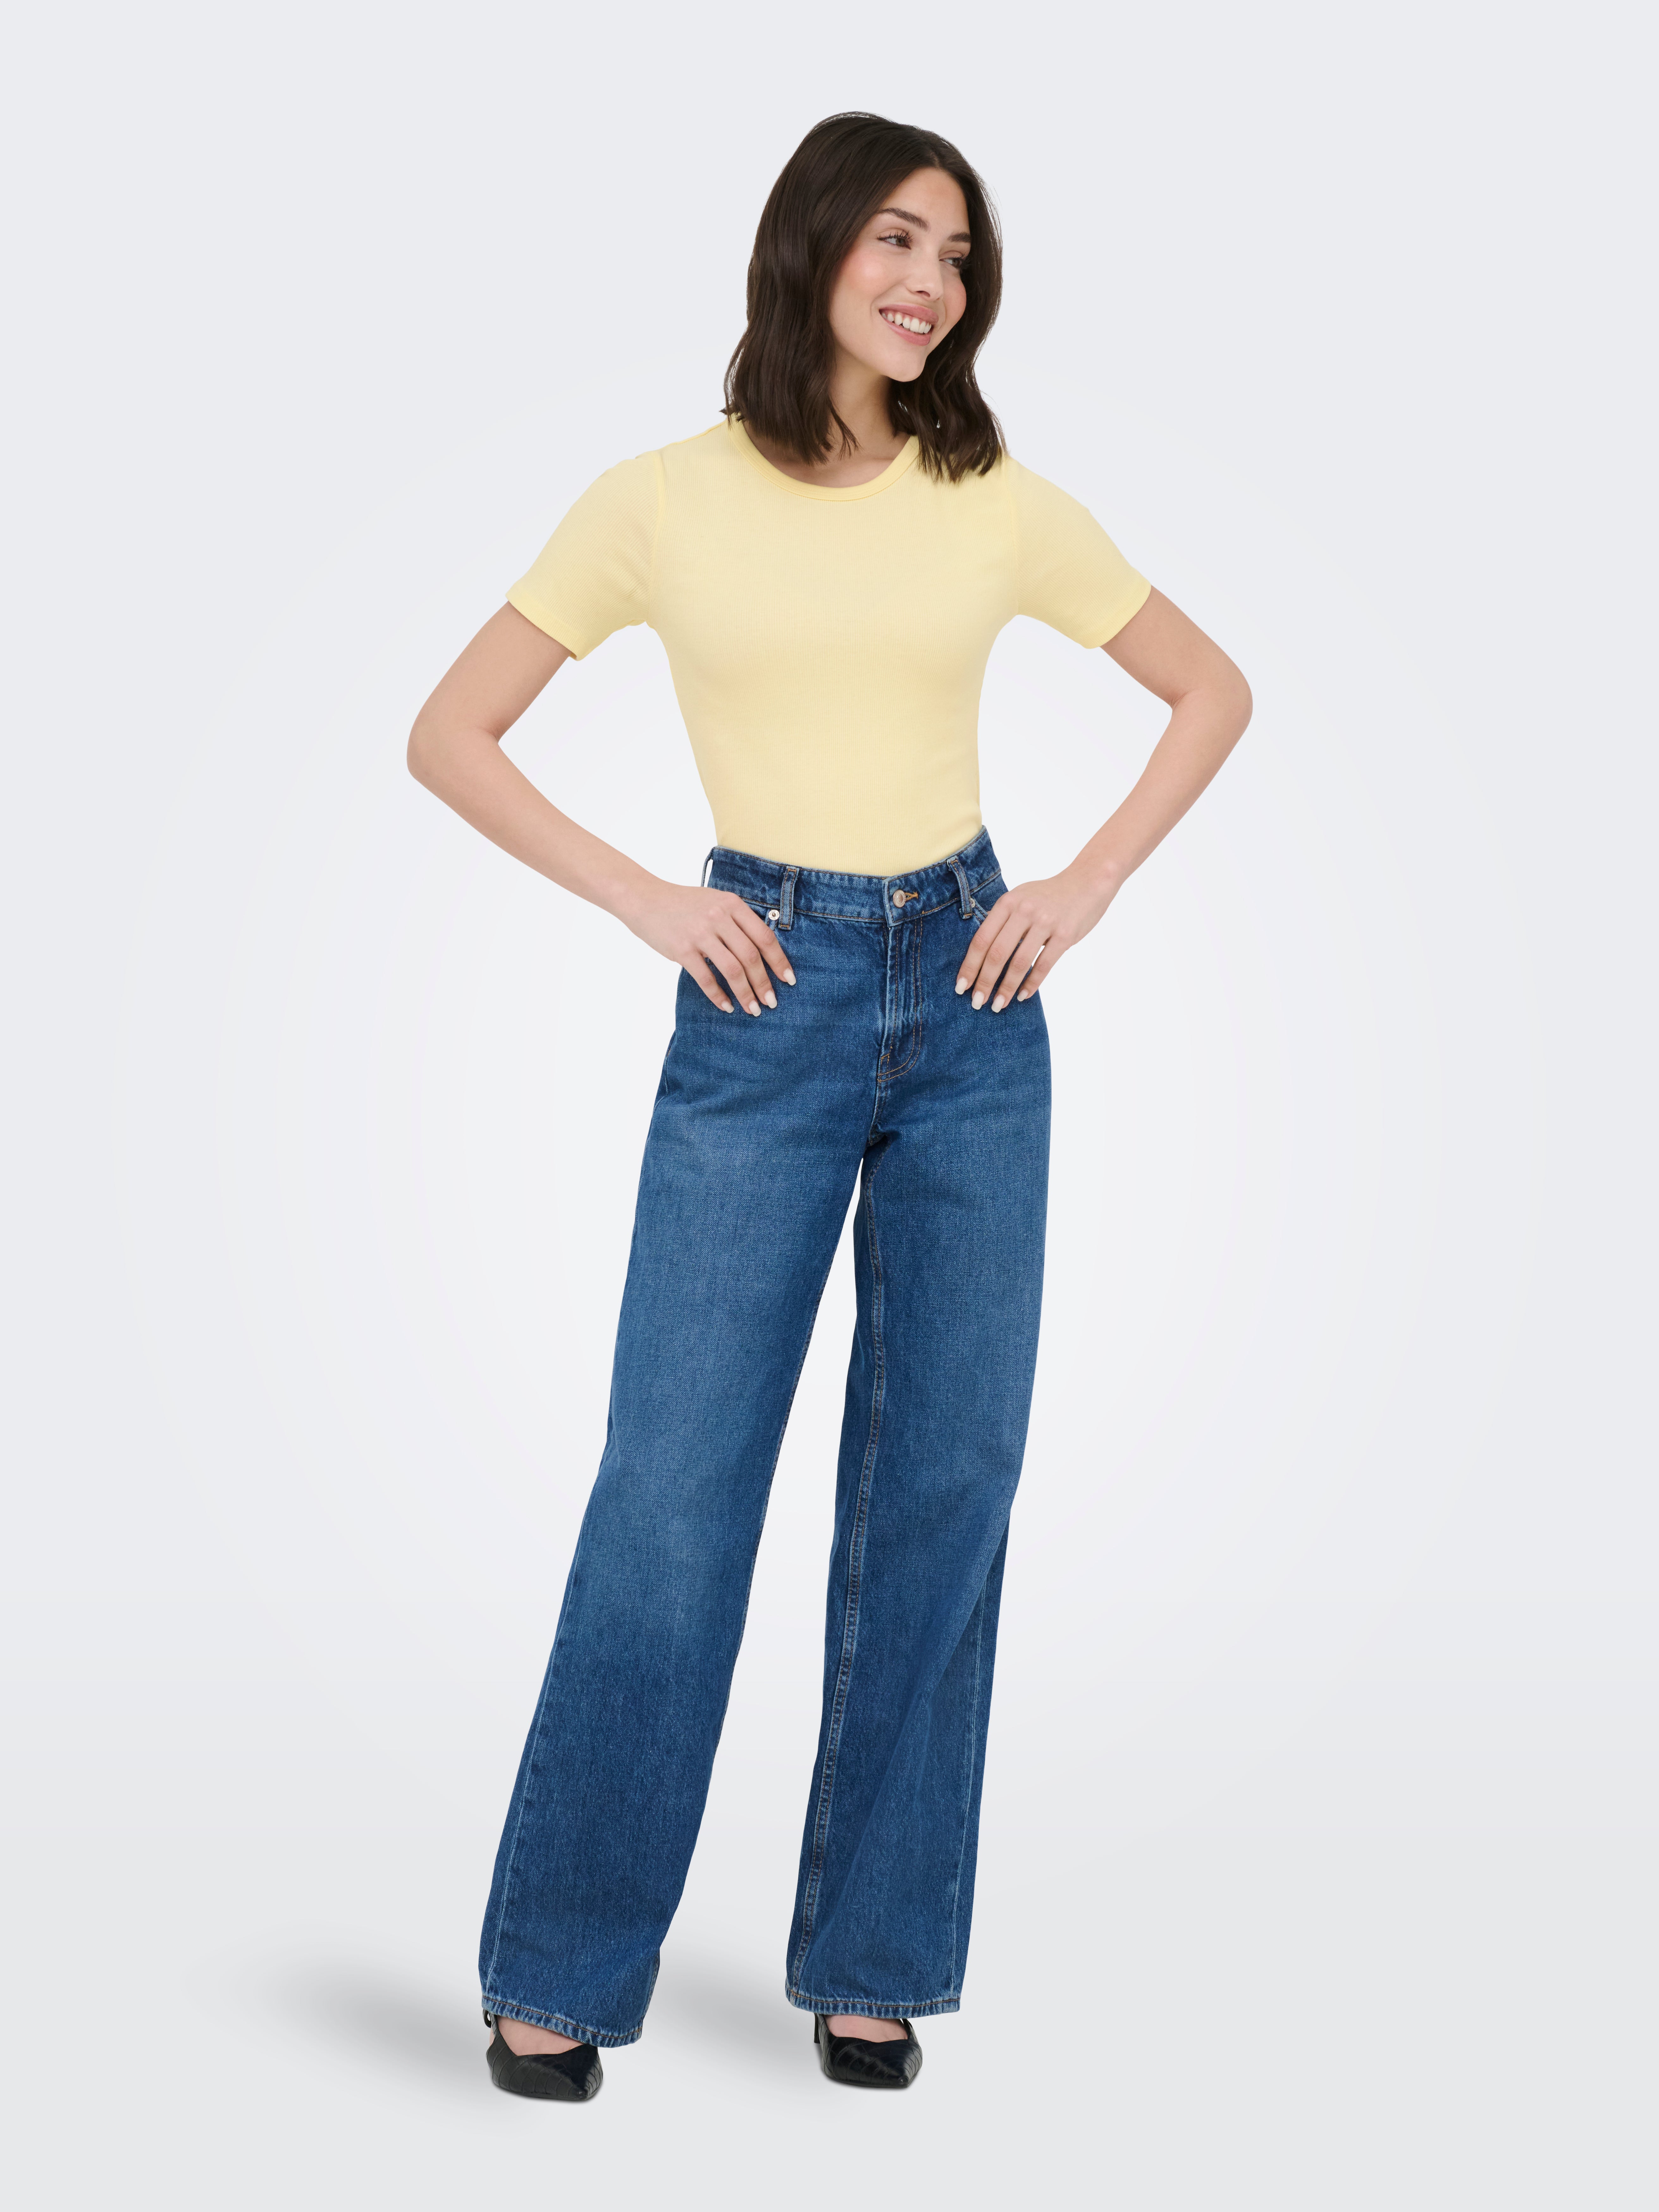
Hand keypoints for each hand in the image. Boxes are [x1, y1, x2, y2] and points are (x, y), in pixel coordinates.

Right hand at [622, 880, 795, 1014]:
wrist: (645, 899)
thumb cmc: (683, 904)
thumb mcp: (715, 901)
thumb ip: (737, 920)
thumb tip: (761, 950)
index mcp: (732, 905)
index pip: (764, 937)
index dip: (779, 961)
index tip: (789, 980)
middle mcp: (718, 917)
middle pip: (751, 957)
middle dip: (765, 983)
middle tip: (772, 1002)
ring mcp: (700, 933)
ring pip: (732, 970)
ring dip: (745, 994)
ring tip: (752, 1009)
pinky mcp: (682, 949)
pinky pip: (706, 978)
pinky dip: (718, 995)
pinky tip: (726, 1007)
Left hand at [955, 869, 1113, 1011]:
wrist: (1088, 881)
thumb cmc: (1049, 895)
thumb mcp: (1021, 899)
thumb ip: (1003, 922)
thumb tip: (983, 957)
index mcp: (1008, 903)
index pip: (981, 939)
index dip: (969, 966)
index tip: (961, 987)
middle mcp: (1024, 911)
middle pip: (997, 953)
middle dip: (984, 982)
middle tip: (977, 1002)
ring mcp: (1046, 922)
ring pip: (1020, 963)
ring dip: (1006, 988)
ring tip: (998, 1005)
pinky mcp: (1066, 934)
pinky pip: (1044, 965)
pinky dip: (1032, 984)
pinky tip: (1023, 996)